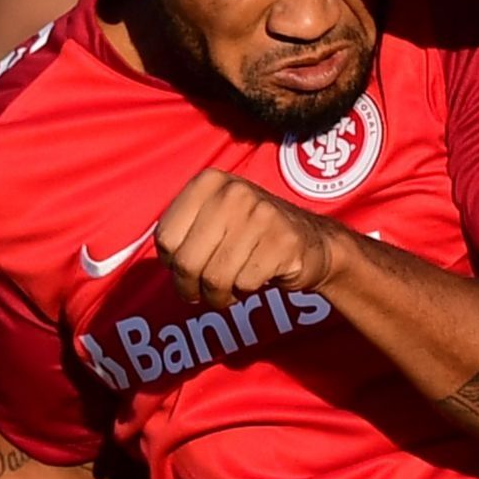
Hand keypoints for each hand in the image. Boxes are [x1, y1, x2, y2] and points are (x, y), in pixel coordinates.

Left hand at [157, 169, 341, 307]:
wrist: (313, 242)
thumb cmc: (251, 236)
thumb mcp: (213, 218)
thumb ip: (183, 231)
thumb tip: (165, 262)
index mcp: (209, 182)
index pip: (166, 237)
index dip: (171, 264)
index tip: (184, 269)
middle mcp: (234, 192)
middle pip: (187, 261)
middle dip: (190, 288)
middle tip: (200, 294)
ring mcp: (262, 215)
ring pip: (215, 277)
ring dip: (218, 296)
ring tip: (228, 291)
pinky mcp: (284, 241)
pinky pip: (245, 283)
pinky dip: (245, 291)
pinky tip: (253, 281)